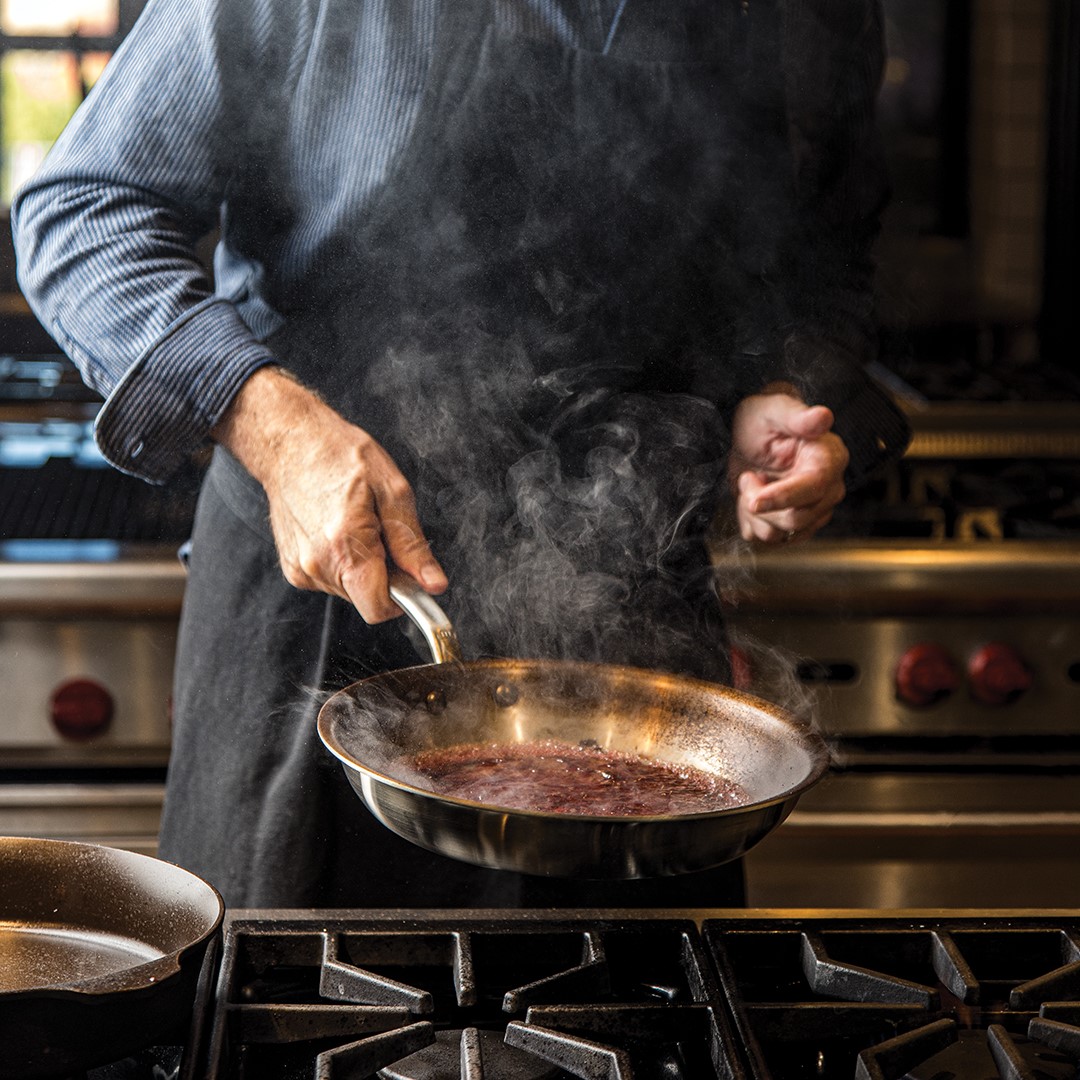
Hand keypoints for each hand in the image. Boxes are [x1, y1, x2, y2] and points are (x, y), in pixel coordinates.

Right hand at [212, 367, 446, 621]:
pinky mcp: (293, 568)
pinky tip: (338, 530)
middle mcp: (318, 564)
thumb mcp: (392, 491)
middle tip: (381, 532)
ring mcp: (302, 569)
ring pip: (351, 591)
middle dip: (384, 575)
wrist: (289, 443)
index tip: (410, 574)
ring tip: (357, 525)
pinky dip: (343, 563)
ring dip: (363, 568)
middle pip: (367, 599)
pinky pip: (332, 581)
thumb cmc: (340, 456)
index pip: (379, 608)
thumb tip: (434, 584)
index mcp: (346, 545)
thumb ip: (412, 545)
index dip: (403, 597)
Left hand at [728, 388, 848, 544]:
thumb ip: (797, 417)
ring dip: (752, 513)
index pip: (813, 488)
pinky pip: (767, 541)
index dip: (782, 497)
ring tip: (752, 483)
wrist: (748, 439)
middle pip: (795, 519)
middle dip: (759, 502)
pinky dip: (751, 522)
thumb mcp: (774, 411)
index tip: (754, 500)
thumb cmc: (763, 420)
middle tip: (748, 475)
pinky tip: (751, 498)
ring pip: (779, 534)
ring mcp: (813, 512)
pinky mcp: (794, 528)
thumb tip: (823, 417)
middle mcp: (828, 490)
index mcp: (830, 459)